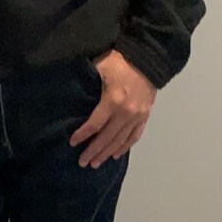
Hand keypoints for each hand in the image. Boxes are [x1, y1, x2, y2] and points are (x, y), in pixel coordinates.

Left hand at [70, 51, 157, 167]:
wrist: (148, 59)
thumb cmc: (120, 61)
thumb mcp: (100, 69)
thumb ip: (90, 85)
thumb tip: (75, 98)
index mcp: (113, 101)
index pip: (95, 124)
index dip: (83, 135)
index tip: (73, 143)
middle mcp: (126, 113)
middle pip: (107, 138)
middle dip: (93, 151)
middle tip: (82, 163)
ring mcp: (138, 117)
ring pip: (120, 141)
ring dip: (107, 153)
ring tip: (96, 163)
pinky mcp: (145, 117)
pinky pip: (134, 136)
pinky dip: (124, 147)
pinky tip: (115, 154)